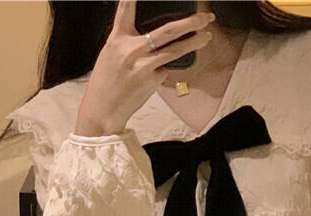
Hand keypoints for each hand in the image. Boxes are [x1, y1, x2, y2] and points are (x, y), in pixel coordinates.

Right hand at [75, 0, 216, 135]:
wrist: (103, 110)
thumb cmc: (106, 82)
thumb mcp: (111, 55)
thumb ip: (129, 43)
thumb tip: (153, 39)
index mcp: (117, 39)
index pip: (125, 10)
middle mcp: (132, 49)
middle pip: (167, 31)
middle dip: (190, 23)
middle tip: (205, 17)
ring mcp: (145, 66)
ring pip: (175, 51)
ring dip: (194, 43)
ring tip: (207, 36)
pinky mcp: (153, 81)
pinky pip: (165, 70)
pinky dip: (163, 70)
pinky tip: (152, 78)